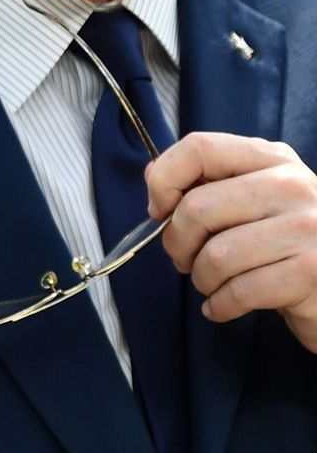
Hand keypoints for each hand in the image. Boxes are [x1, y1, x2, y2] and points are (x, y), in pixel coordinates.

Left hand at [146, 132, 316, 352]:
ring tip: (211, 283)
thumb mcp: (253, 198)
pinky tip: (222, 305)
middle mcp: (292, 185)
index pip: (199, 147)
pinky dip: (219, 305)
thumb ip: (206, 182)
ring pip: (216, 255)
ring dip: (201, 279)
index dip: (164, 180)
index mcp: (272, 158)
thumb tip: (152, 172)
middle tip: (184, 260)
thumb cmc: (284, 242)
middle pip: (198, 207)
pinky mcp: (310, 271)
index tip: (159, 210)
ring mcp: (306, 227)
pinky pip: (239, 291)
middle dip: (177, 243)